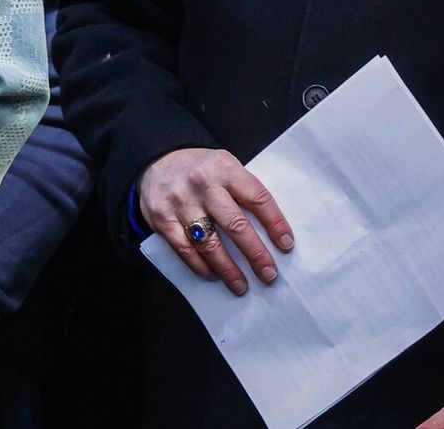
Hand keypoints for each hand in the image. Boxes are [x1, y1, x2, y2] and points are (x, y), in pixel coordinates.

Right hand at [138, 146, 294, 295]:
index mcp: (224, 168)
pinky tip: (212, 274)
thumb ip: (243, 191)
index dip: (275, 224)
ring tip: (241, 286)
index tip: (287, 246)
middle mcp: (202, 184)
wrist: (157, 158)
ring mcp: (180, 202)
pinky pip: (184, 248)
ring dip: (228, 269)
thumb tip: (271, 231)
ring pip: (209, 243)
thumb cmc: (201, 169)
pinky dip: (200, 265)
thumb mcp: (225, 166)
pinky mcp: (162, 217)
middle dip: (255, 254)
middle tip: (269, 274)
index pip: (257, 198)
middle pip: (235, 225)